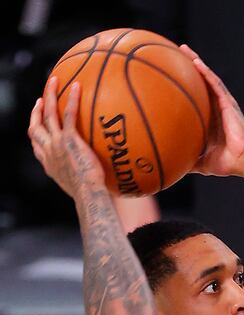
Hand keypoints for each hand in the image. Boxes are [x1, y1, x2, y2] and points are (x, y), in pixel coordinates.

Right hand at [28, 77, 106, 199]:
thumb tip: (100, 178)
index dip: (36, 132)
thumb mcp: (81, 187)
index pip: (36, 145)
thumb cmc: (90, 196)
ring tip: (54, 81)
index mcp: (48, 163)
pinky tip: (76, 86)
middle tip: (41, 100)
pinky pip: (68, 114)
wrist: (89, 195)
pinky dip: (71, 99)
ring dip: (49, 95)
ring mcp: (57, 144)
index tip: (38, 123)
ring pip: (48, 114)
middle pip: (36, 127)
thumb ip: (84, 176)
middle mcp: (48, 151)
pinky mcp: (69, 139)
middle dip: (36, 112)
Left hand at [179, 45, 243, 176]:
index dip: (184, 87)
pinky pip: (215, 84)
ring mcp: (222, 104)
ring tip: (182, 49)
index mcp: (209, 120)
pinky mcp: (228, 103)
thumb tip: (170, 167)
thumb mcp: (201, 161)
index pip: (195, 99)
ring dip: (196, 63)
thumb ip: (187, 160)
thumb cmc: (226, 162)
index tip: (169, 79)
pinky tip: (196, 62)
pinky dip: (206, 72)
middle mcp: (215, 108)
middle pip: (200, 83)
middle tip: (173, 56)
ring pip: (207, 78)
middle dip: (187, 69)